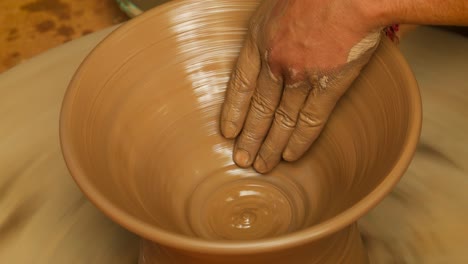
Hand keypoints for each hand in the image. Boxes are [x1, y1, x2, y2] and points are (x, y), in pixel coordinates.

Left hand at [220, 0, 383, 172]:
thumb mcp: (276, 5)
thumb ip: (269, 31)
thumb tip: (268, 47)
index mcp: (258, 40)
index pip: (240, 85)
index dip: (234, 111)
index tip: (228, 131)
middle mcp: (275, 62)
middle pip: (259, 108)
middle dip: (249, 137)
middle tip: (241, 159)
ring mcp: (301, 76)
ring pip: (282, 119)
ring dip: (271, 145)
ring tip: (261, 166)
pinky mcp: (328, 86)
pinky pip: (310, 120)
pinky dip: (299, 140)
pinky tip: (290, 156)